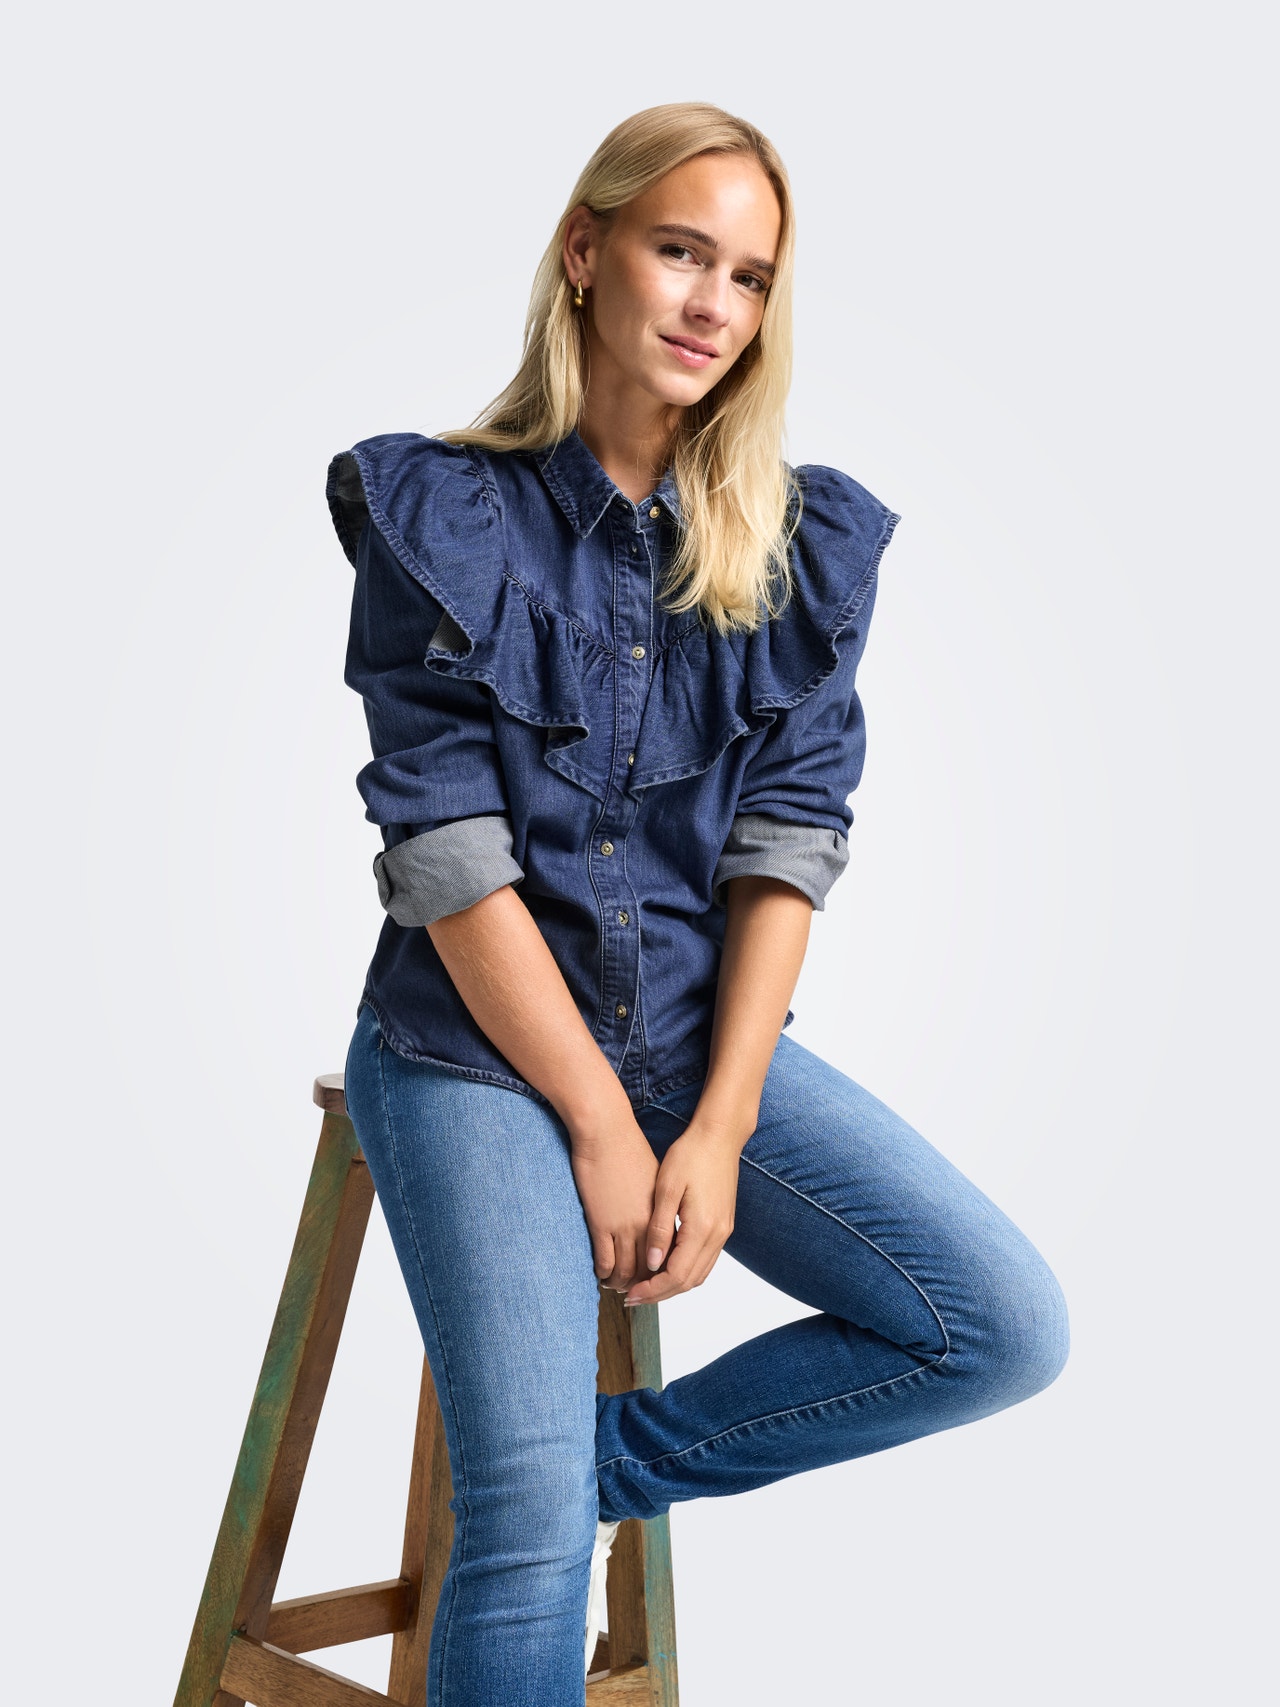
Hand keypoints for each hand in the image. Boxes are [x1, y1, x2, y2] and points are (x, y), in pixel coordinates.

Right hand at [569, 1119, 660, 1293]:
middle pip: (651, 1271)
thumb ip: (662, 1208)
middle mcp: (648, 1225)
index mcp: (665, 1215)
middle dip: (646, 1288)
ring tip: (617, 1286)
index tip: (657, 1284)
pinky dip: (604, 1274)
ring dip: (623, 1284)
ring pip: (627, 1272)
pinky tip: (601, 1274)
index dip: (665, 1277)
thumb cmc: (630, 1150)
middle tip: (637, 1293)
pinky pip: (605, 1262)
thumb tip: (664, 1227)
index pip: (672, 1258)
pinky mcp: (601, 1224)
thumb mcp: (658, 1180)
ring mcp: (624, 1226)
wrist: (606, 1132)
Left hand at [621, 1124, 741, 1305]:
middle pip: (689, 1281)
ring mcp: (723, 1231)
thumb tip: (652, 1264)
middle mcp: (717, 1236)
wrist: (720, 1136)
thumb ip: (660, 1229)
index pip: (676, 1275)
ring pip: (699, 1273)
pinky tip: (665, 1265)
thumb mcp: (666, 1189)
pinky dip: (684, 1270)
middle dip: (660, 1293)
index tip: (630, 1294)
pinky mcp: (723, 1225)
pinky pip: (704, 1260)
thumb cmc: (690, 1155)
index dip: (652, 1290)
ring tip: (646, 1286)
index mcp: (702, 1228)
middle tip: (632, 1297)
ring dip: (673, 1285)